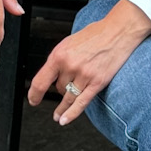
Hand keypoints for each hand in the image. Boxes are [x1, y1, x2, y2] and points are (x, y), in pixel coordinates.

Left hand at [29, 0, 150, 124]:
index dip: (34, 94)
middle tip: (67, 86)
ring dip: (63, 106)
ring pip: (68, 97)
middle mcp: (70, 66)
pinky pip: (81, 103)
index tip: (33, 100)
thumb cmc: (96, 34)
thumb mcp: (69, 43)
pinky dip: (71, 114)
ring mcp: (84, 75)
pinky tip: (64, 120)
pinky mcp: (97, 82)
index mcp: (60, 55)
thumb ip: (59, 59)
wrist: (118, 31)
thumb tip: (51, 75)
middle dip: (61, 88)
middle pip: (58, 88)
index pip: (41, 81)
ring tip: (58, 115)